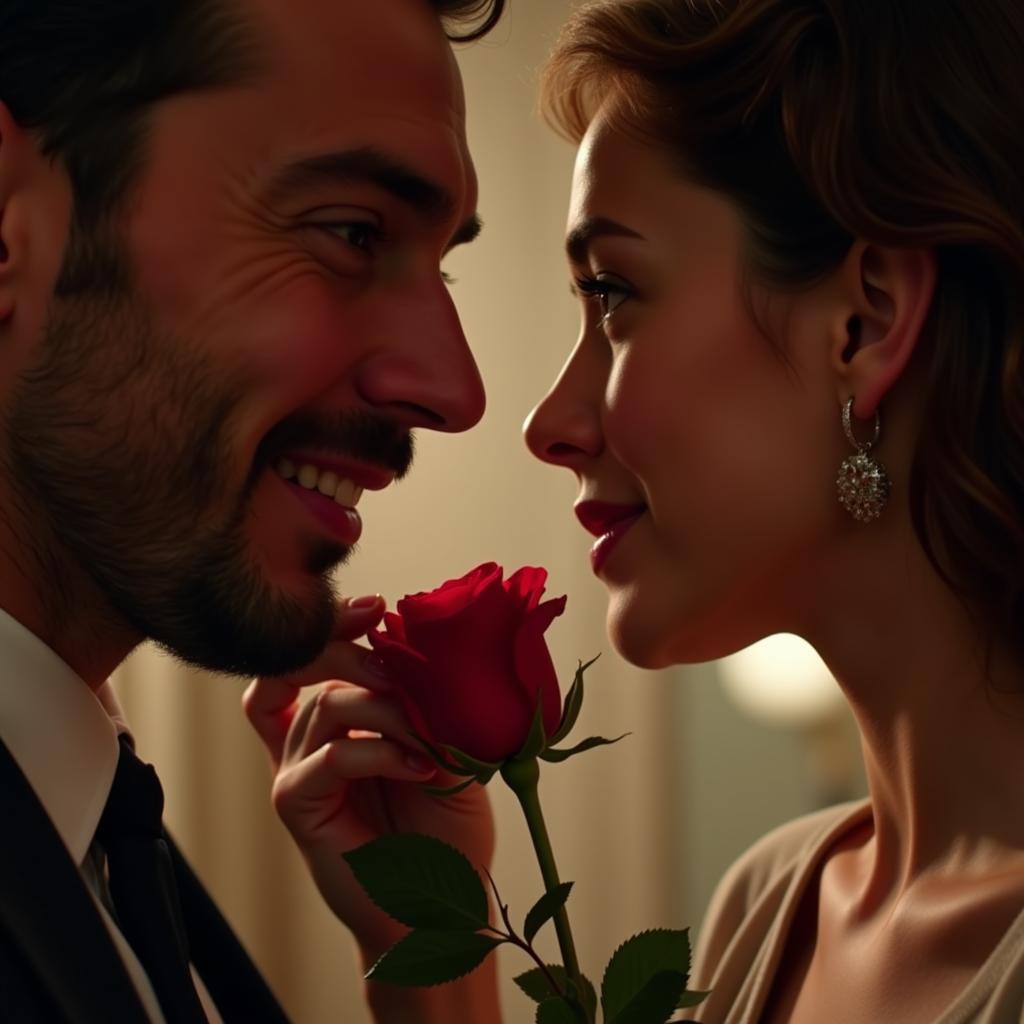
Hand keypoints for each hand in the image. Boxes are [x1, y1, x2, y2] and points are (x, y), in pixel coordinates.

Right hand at [243, 595, 495, 958]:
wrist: (442, 907)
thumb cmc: (446, 832)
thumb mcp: (447, 751)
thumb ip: (427, 704)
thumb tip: (430, 651)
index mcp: (339, 722)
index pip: (312, 657)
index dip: (333, 626)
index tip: (375, 607)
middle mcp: (309, 739)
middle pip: (305, 666)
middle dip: (353, 649)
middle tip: (401, 664)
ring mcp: (297, 770)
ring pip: (329, 705)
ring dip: (389, 709)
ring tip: (430, 736)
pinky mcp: (296, 804)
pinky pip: (330, 755)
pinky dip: (380, 751)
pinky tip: (419, 766)